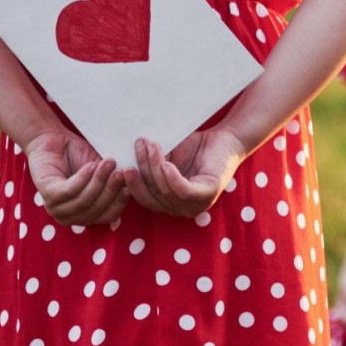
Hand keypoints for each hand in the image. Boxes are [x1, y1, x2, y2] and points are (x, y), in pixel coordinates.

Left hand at [23, 127, 127, 224]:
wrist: (52, 138)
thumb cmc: (77, 156)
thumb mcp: (100, 173)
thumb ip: (113, 187)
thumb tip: (127, 205)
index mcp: (84, 215)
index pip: (107, 216)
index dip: (120, 202)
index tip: (131, 185)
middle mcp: (69, 216)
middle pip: (96, 210)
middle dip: (111, 189)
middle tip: (121, 171)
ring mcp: (56, 208)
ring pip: (84, 201)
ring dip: (99, 181)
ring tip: (108, 163)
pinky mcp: (47, 195)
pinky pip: (70, 191)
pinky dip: (83, 178)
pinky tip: (91, 165)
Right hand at [125, 128, 249, 217]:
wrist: (226, 138)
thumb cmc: (195, 147)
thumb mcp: (167, 156)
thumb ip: (149, 161)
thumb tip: (120, 157)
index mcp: (170, 202)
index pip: (145, 199)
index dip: (131, 185)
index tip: (119, 167)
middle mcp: (182, 208)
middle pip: (153, 196)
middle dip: (140, 173)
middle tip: (134, 149)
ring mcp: (196, 204)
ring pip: (165, 191)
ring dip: (154, 167)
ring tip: (150, 145)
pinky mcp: (208, 194)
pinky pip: (183, 191)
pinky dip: (172, 178)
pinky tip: (166, 164)